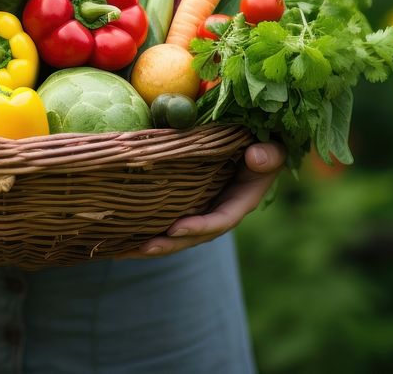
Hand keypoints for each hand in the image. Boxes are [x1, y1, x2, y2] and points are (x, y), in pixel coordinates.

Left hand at [117, 141, 285, 259]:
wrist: (255, 142)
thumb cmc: (263, 143)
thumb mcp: (272, 148)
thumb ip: (268, 154)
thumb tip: (255, 157)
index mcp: (240, 201)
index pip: (221, 220)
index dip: (200, 226)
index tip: (176, 228)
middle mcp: (219, 211)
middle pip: (193, 235)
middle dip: (169, 244)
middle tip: (143, 247)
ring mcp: (202, 210)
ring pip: (176, 234)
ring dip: (152, 244)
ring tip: (122, 251)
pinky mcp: (188, 203)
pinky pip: (166, 220)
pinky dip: (146, 230)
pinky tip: (119, 238)